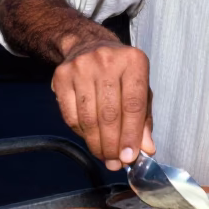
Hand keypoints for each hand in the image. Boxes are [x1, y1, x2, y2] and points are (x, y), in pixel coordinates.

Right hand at [51, 39, 155, 169]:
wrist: (88, 45)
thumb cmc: (121, 72)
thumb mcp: (140, 89)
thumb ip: (144, 119)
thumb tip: (146, 149)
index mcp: (134, 62)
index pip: (133, 105)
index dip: (131, 135)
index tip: (129, 157)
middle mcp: (107, 61)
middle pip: (109, 114)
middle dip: (112, 145)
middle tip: (115, 163)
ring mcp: (81, 67)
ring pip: (88, 118)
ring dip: (96, 143)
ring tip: (104, 156)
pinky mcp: (61, 76)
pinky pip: (70, 115)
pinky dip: (81, 133)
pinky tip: (90, 139)